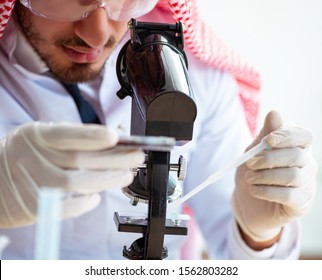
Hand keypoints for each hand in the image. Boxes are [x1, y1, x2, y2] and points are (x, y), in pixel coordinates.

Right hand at [0, 122, 144, 227]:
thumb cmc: (26, 154)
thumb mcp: (41, 137)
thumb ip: (71, 139)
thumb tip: (112, 142)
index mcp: (37, 136)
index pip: (68, 134)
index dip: (93, 136)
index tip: (116, 136)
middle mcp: (33, 158)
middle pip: (80, 159)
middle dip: (114, 159)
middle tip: (136, 157)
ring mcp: (34, 184)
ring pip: (77, 183)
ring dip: (107, 180)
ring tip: (126, 175)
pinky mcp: (36, 207)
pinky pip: (67, 207)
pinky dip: (86, 202)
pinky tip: (98, 196)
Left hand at [231, 111, 316, 247]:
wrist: (247, 201)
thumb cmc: (254, 171)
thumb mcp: (255, 150)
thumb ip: (265, 133)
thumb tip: (274, 113)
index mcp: (297, 147)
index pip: (304, 136)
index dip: (288, 136)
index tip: (267, 140)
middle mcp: (307, 164)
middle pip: (297, 156)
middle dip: (269, 159)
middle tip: (250, 163)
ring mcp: (307, 184)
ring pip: (292, 176)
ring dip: (265, 176)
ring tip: (250, 178)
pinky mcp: (301, 203)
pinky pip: (289, 196)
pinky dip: (267, 191)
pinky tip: (254, 190)